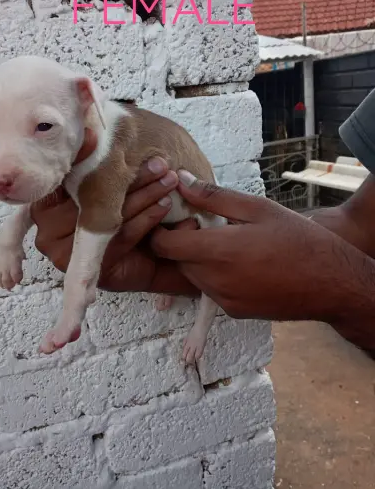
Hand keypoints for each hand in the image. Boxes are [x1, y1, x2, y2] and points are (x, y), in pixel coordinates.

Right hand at [31, 133, 198, 295]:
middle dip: (130, 178)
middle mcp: (46, 228)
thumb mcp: (113, 180)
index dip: (87, 158)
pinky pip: (118, 237)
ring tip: (169, 180)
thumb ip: (99, 161)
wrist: (148, 260)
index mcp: (45, 202)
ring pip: (106, 216)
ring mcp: (62, 252)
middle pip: (88, 197)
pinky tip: (165, 204)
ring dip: (144, 195)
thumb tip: (89, 131)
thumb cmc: (126, 211)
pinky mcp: (87, 267)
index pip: (66, 177)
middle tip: (161, 163)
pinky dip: (146, 218)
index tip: (104, 138)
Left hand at [151, 170, 374, 327]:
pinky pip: (209, 290)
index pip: (163, 244)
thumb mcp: (256, 208)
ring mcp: (223, 299)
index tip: (183, 216)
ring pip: (191, 276)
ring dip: (198, 259)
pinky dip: (213, 275)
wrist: (331, 283)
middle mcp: (214, 280)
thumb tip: (181, 183)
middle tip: (208, 226)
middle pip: (176, 260)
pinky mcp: (233, 311)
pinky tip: (239, 263)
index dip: (163, 229)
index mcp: (217, 251)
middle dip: (183, 242)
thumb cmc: (297, 239)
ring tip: (227, 243)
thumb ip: (213, 197)